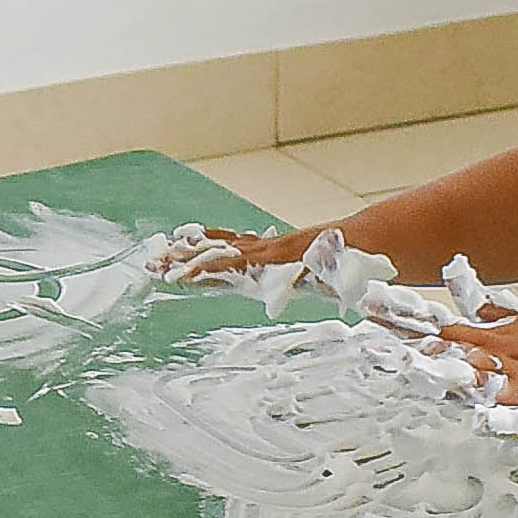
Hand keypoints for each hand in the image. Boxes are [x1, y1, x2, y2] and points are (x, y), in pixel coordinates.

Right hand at [151, 217, 350, 286]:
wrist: (362, 244)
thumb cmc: (352, 263)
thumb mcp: (343, 270)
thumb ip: (329, 271)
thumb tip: (320, 270)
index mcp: (282, 255)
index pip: (238, 261)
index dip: (212, 267)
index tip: (185, 273)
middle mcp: (267, 248)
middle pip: (219, 251)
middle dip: (186, 259)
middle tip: (155, 263)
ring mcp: (265, 248)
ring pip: (221, 248)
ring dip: (190, 254)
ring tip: (159, 257)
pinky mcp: (268, 251)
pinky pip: (232, 248)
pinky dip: (209, 248)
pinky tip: (191, 251)